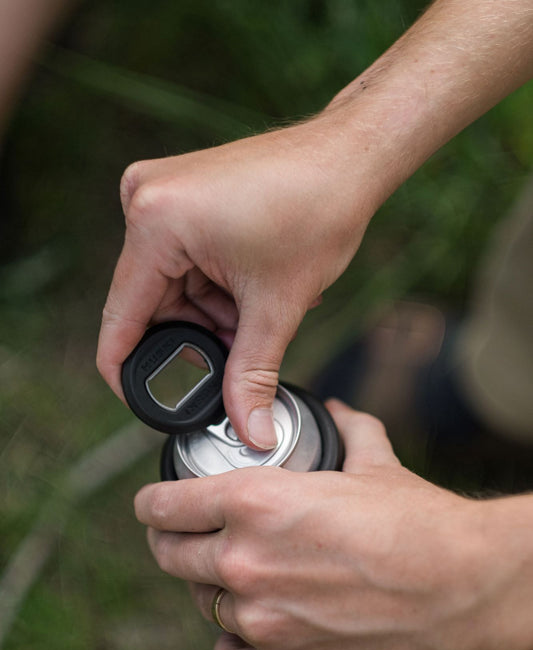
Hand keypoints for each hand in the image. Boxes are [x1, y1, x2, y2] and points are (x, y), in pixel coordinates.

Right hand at [96, 120, 374, 447]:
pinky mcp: (178, 191)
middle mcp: (143, 200)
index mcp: (156, 225)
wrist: (350, 155)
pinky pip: (180, 260)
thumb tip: (250, 432)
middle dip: (196, 336)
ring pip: (170, 287)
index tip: (148, 406)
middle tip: (244, 341)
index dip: (130, 374)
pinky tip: (250, 282)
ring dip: (211, 311)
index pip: (121, 321)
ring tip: (259, 303)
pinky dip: (213, 284)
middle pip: (151, 305)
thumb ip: (253, 377)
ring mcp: (160, 192)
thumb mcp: (277, 306)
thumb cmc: (318, 208)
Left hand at [134, 400, 528, 649]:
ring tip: (243, 581)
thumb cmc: (419, 520)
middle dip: (175, 544)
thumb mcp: (373, 461)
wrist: (465, 583)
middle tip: (193, 541)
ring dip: (216, 591)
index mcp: (254, 500)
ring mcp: (260, 618)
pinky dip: (235, 647)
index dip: (153, 504)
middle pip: (170, 556)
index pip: (162, 506)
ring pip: (203, 605)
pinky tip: (254, 631)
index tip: (155, 507)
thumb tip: (337, 410)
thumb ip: (345, 429)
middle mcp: (244, 559)